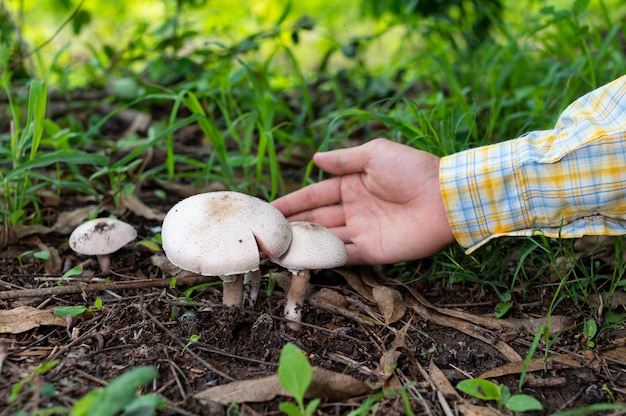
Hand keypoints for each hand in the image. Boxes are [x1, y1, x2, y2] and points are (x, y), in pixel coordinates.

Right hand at [272, 139, 455, 264]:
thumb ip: (343, 160)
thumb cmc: (412, 169)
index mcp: (352, 185)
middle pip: (317, 219)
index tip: (270, 208)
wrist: (444, 197)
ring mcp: (363, 232)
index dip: (293, 201)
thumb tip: (314, 159)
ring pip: (326, 239)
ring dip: (304, 244)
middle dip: (293, 225)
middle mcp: (354, 210)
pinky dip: (325, 259)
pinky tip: (303, 261)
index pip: (315, 195)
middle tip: (267, 234)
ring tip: (277, 250)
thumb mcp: (374, 154)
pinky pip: (344, 256)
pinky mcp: (374, 251)